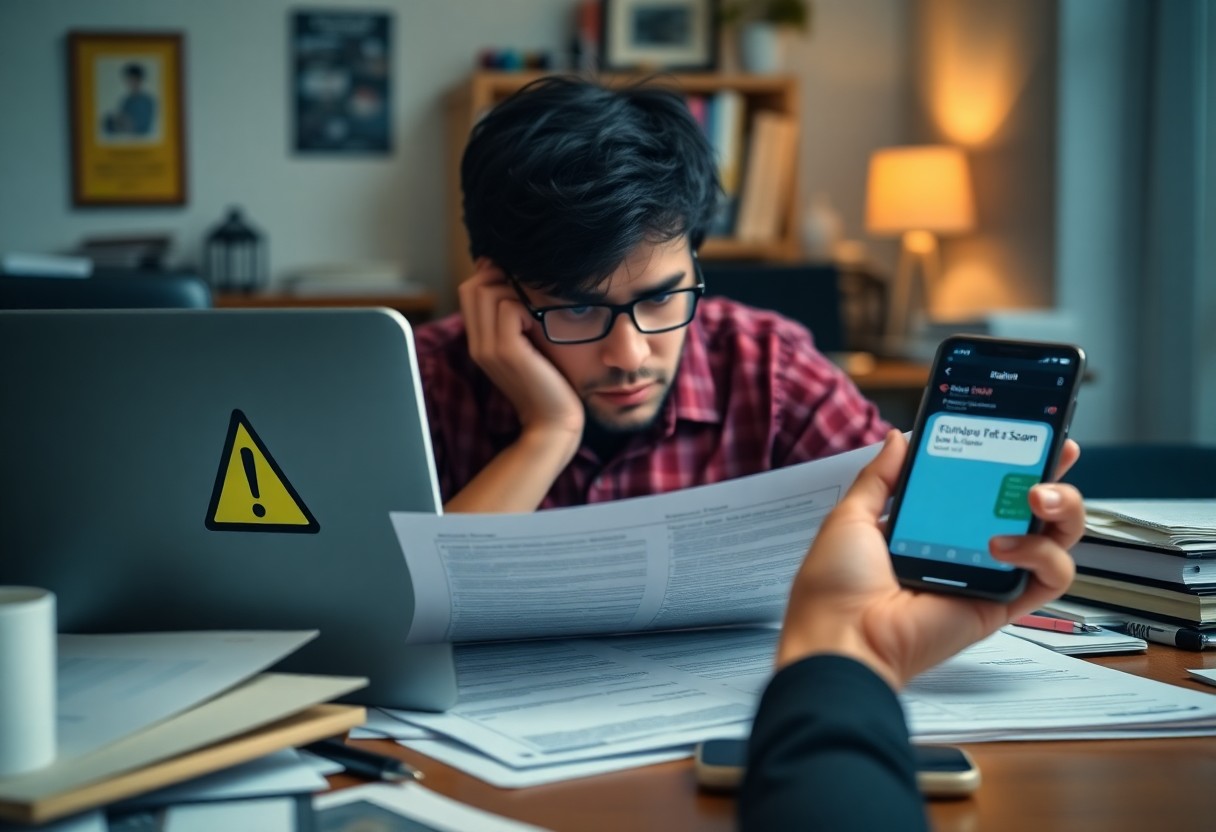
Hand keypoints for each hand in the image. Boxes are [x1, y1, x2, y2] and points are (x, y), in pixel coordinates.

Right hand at [459, 260, 584, 440]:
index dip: (492, 277)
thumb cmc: (549, 385)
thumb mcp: (528, 349)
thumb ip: (519, 323)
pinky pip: (508, 307)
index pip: (469, 290)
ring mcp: (488, 348)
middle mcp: (477, 344)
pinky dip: (525, 306)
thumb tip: (521, 287)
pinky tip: (538, 324)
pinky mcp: (506, 352)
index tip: (520, 284)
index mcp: (480, 342)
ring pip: (486, 292)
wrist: (553, 423)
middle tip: (529, 294)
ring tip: (533, 311)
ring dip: (514, 291)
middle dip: (501, 279)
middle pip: (472, 287)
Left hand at [777, 429, 1083, 689]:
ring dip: (1061, 509)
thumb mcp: (851, 516)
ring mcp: (989, 576)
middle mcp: (968, 548)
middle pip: (1031, 507)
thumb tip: (900, 439)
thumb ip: (881, 476)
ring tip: (1035, 496)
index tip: (1026, 430)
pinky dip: (1043, 554)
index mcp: (932, 525)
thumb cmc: (835, 587)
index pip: (983, 485)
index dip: (1009, 458)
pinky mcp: (1002, 604)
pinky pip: (1052, 577)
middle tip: (1055, 453)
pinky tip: (1005, 545)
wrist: (842, 638)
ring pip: (1056, 538)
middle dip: (1052, 475)